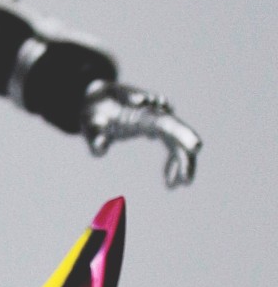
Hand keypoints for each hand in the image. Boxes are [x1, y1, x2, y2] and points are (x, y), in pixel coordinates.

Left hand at [81, 82, 201, 187]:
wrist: (95, 100)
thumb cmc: (93, 112)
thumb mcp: (89, 124)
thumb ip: (95, 137)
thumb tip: (101, 149)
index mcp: (141, 111)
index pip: (167, 123)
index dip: (183, 135)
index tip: (196, 149)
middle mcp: (155, 113)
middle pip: (177, 133)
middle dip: (185, 157)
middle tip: (187, 181)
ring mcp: (157, 120)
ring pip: (177, 142)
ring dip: (182, 164)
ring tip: (179, 186)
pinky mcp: (155, 128)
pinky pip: (171, 147)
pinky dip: (171, 165)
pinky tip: (169, 184)